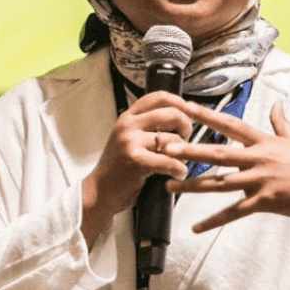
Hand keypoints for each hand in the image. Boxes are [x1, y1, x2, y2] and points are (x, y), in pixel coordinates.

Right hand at [81, 91, 191, 246]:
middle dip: (186, 127)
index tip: (190, 113)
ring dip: (184, 153)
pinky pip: (170, 161)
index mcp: (128, 117)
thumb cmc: (119, 167)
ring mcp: (131, 141)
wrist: (99, 192)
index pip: (159, 97)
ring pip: (173, 139)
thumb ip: (147, 126)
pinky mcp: (136, 160)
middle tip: (185, 140)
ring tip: (179, 162)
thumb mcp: (128, 138)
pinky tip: (179, 173)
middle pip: (172, 114)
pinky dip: (179, 169)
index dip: (180, 103)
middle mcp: (129, 125)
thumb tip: (179, 116)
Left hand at [164, 101, 289, 239]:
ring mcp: (261, 181)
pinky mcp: (265, 201)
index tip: (187, 107)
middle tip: (166, 147)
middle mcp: (258, 159)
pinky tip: (195, 227)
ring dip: (193, 185)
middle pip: (219, 153)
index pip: (231, 125)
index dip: (208, 116)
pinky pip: (234, 212)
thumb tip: (278, 103)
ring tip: (168, 185)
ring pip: (220, 183)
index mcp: (263, 142)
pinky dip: (213, 221)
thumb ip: (280, 123)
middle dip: (191, 151)